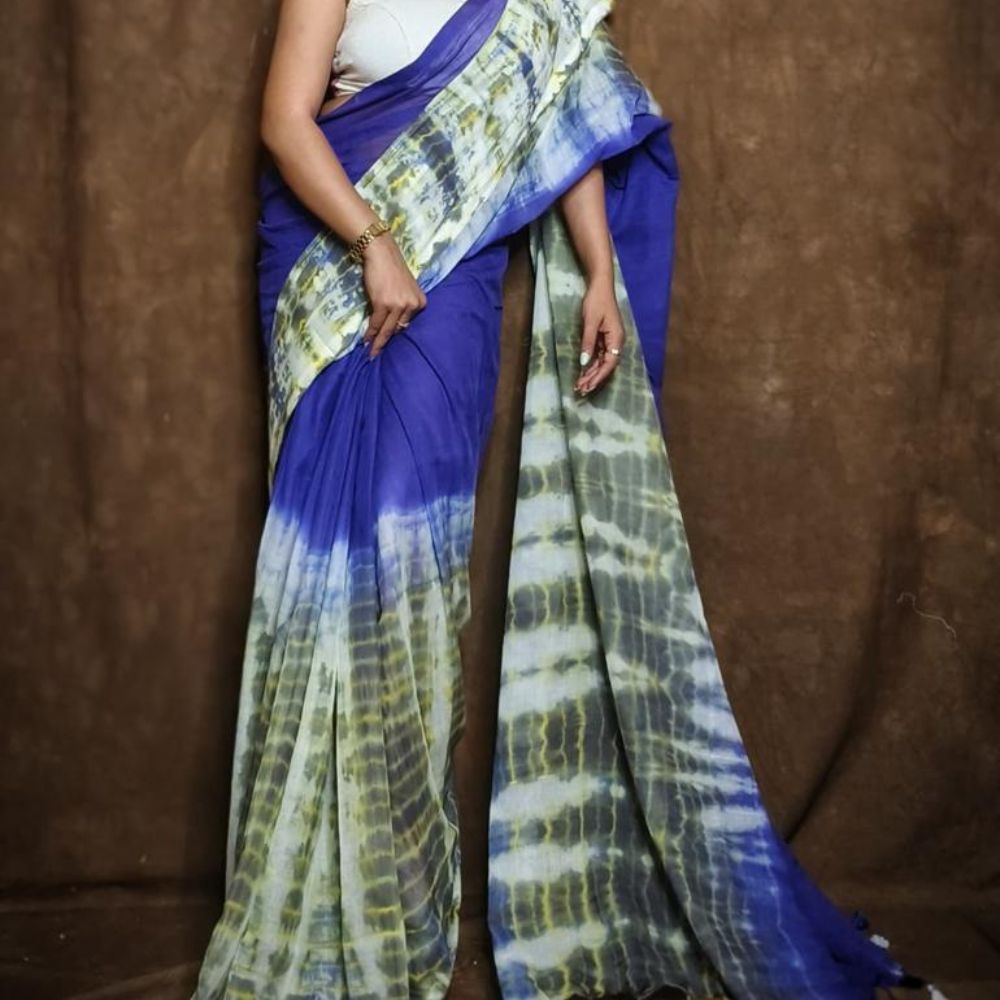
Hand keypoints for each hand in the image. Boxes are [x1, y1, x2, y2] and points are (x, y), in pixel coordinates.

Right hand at [360, 233, 426, 357]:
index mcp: (420, 302)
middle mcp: (412, 305)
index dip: (396, 334)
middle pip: (398, 330)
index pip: (407, 324)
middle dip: (387, 343)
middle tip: (379, 355)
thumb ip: (404, 305)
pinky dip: (371, 333)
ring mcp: (398, 305)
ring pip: (387, 330)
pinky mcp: (384, 304)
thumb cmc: (391, 269)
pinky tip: (366, 341)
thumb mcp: (405, 289)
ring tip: (371, 353)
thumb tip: (393, 324)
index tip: (390, 345)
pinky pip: (377, 324)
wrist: (381, 252)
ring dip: (377, 343)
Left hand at [574, 274, 624, 395]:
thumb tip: (584, 363)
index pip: (610, 363)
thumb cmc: (597, 301)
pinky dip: (591, 365)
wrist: (600, 286)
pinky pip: (598, 355)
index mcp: (617, 339)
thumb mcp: (590, 322)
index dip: (599, 376)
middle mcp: (616, 342)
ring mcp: (610, 341)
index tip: (589, 385)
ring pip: (601, 362)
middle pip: (606, 365)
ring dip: (591, 374)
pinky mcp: (603, 338)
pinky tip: (583, 373)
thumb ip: (588, 342)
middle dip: (594, 378)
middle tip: (581, 390)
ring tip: (580, 385)